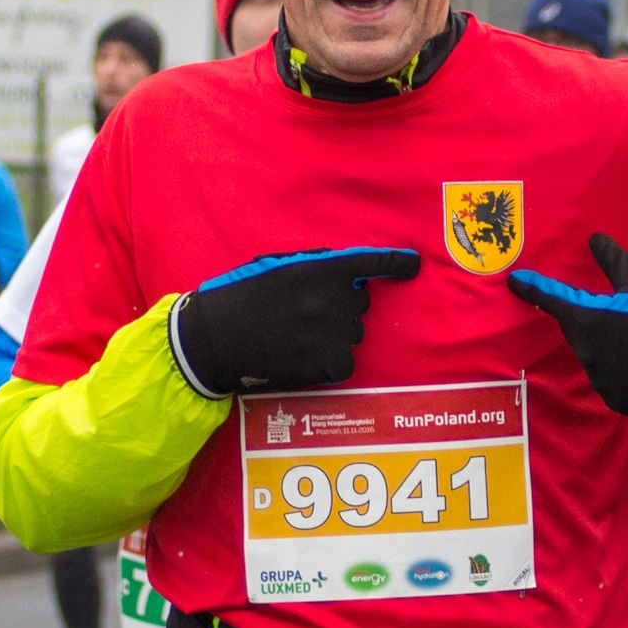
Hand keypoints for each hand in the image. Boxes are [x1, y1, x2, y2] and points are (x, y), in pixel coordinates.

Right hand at [171, 246, 420, 396]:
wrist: (213, 339)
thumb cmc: (241, 296)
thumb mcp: (277, 266)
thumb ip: (316, 265)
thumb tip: (348, 273)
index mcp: (319, 270)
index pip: (370, 264)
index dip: (396, 263)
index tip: (413, 264)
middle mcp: (331, 300)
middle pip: (362, 301)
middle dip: (344, 302)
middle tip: (308, 309)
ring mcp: (329, 333)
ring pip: (354, 332)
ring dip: (337, 332)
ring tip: (300, 335)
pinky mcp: (322, 363)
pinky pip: (346, 362)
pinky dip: (333, 361)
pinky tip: (309, 357)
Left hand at [508, 234, 627, 412]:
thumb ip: (612, 261)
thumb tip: (593, 239)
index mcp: (590, 321)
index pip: (553, 301)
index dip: (532, 289)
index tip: (514, 281)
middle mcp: (588, 354)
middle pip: (577, 330)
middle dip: (590, 318)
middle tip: (622, 312)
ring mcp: (601, 381)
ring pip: (593, 356)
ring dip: (604, 346)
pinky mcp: (616, 400)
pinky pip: (608, 379)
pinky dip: (618, 369)